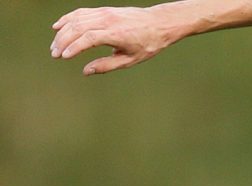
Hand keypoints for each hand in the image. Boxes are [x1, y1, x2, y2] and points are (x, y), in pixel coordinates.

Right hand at [51, 6, 176, 74]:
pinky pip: (81, 12)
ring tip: (55, 45)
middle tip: (55, 55)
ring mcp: (104, 13)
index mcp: (116, 34)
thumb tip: (85, 71)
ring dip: (62, 32)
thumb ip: (107, 65)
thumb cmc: (148, 43)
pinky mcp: (103, 10)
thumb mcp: (130, 59)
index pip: (89, 38)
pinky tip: (58, 27)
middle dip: (63, 41)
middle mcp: (108, 21)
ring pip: (76, 19)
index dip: (74, 47)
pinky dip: (67, 19)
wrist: (159, 23)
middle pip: (78, 28)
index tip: (64, 57)